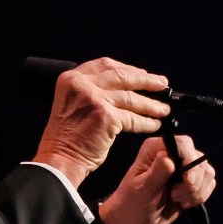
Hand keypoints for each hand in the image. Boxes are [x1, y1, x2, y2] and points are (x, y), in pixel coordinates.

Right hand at [31, 57, 171, 186]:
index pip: (105, 65)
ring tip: (163, 109)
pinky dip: (146, 122)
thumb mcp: (72, 103)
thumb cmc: (66, 137)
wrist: (59, 158)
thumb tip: (125, 88)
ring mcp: (94, 99)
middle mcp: (81, 84)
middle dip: (146, 81)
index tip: (142, 74)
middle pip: (122, 76)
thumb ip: (91, 91)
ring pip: (131, 98)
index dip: (127, 68)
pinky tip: (154, 124)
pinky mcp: (106, 116)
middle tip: (162, 85)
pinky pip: (133, 117)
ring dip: (151, 105)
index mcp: (71, 79)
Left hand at [98, 135, 216, 223]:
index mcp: (155, 149)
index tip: (188, 181)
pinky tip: (182, 203)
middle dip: (192, 182)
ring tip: (175, 199)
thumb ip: (157, 173)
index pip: (183, 144)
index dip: (190, 161)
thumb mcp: (142, 189)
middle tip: (174, 196)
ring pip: (207, 172)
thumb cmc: (131, 203)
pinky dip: (199, 196)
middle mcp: (171, 153)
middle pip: (199, 159)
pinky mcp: (192, 181)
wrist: (134, 222)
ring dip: (195, 191)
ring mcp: (183, 167)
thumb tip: (168, 157)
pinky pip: (209, 184)